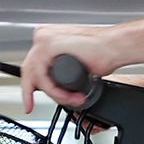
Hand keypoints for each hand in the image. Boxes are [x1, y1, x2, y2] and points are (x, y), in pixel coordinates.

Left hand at [17, 16, 143, 115]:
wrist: (115, 47)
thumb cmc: (102, 52)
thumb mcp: (73, 62)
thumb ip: (60, 68)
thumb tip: (55, 83)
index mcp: (47, 37)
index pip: (30, 65)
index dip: (30, 86)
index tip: (29, 101)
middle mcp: (43, 36)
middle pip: (28, 71)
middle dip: (31, 94)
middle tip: (31, 107)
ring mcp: (45, 39)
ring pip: (37, 77)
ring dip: (55, 94)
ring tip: (71, 99)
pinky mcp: (49, 46)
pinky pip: (44, 77)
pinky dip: (56, 91)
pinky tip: (69, 95)